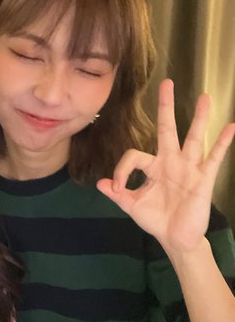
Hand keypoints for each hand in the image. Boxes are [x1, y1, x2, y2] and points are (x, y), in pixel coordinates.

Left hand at [97, 79, 234, 253]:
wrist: (175, 239)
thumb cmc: (156, 220)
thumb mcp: (132, 205)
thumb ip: (117, 193)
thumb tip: (99, 184)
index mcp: (153, 167)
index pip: (135, 155)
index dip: (121, 169)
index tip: (116, 186)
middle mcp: (171, 162)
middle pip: (167, 129)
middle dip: (165, 107)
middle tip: (166, 83)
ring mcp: (188, 168)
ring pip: (193, 138)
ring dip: (199, 118)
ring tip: (204, 97)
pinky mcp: (203, 179)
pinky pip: (214, 158)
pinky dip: (222, 143)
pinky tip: (230, 127)